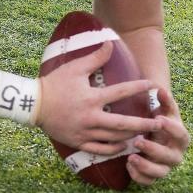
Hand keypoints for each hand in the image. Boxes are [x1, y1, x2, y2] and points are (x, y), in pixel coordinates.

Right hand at [37, 41, 161, 152]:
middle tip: (160, 123)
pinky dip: (115, 148)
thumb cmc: (54, 83)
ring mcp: (85, 132)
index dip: (139, 87)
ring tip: (145, 134)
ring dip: (132, 136)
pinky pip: (101, 149)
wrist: (32, 104)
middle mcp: (91, 117)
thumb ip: (95, 58)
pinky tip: (124, 145)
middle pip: (124, 123)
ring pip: (115, 138)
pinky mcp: (79, 142)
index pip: (121, 92)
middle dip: (144, 123)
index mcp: (91, 98)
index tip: (153, 85)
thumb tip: (110, 43)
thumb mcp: (74, 68)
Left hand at [126, 86, 189, 185]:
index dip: (171, 128)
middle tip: (139, 141)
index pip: (181, 135)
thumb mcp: (162, 109)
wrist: (152, 131)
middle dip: (155, 150)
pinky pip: (148, 182)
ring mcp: (165, 166)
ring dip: (146, 166)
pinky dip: (139, 176)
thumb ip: (164, 100)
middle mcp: (175, 154)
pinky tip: (128, 165)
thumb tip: (160, 88)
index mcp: (181, 137)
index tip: (158, 119)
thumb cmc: (157, 118)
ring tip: (131, 157)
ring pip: (160, 173)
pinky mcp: (153, 174)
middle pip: (171, 157)